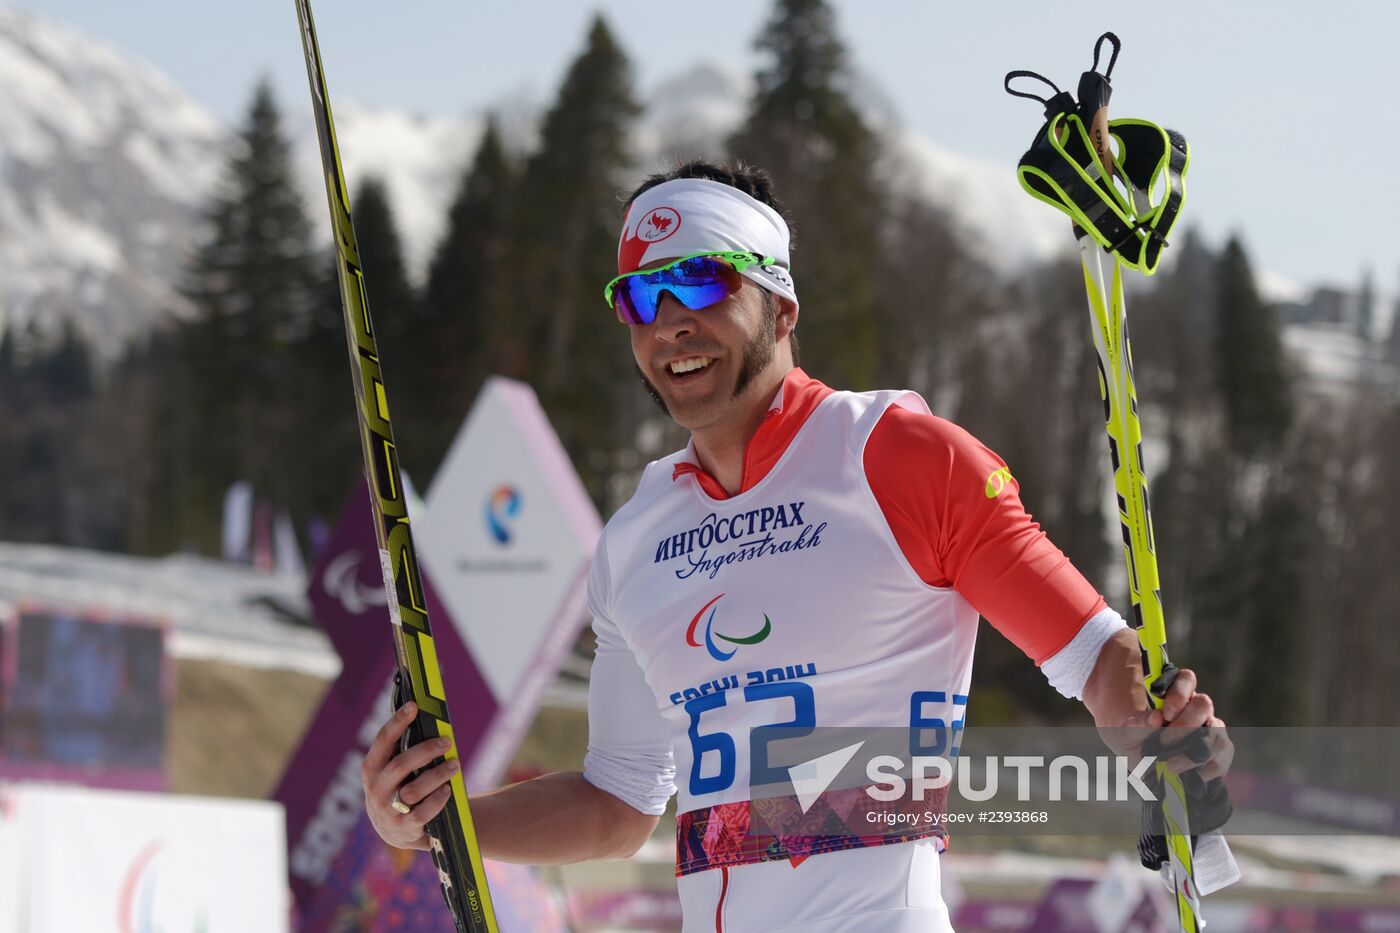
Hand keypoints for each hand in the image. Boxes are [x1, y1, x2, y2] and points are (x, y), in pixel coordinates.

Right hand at [361, 701, 460, 850]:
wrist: (395, 829)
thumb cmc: (399, 786)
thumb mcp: (393, 769)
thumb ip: (403, 749)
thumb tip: (427, 718)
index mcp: (371, 768)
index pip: (383, 740)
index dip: (398, 721)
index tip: (414, 705)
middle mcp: (376, 789)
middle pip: (401, 764)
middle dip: (426, 750)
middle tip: (447, 742)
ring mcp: (387, 810)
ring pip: (413, 790)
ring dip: (437, 775)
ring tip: (454, 765)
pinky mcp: (403, 827)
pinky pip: (422, 813)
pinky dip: (437, 800)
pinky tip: (447, 789)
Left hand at [1112, 667, 1233, 781]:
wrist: (1139, 761)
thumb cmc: (1131, 737)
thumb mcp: (1125, 730)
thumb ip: (1137, 724)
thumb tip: (1156, 718)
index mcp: (1176, 694)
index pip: (1186, 679)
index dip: (1179, 693)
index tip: (1165, 713)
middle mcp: (1196, 708)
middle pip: (1204, 704)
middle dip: (1185, 724)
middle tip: (1163, 742)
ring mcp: (1210, 730)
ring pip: (1218, 733)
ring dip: (1195, 750)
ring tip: (1170, 765)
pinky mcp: (1217, 754)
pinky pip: (1222, 758)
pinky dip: (1205, 769)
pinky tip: (1186, 776)